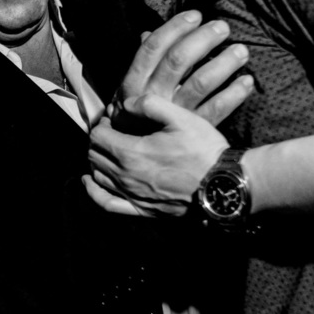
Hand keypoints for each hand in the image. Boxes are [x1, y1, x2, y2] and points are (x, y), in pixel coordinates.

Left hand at [86, 95, 228, 216]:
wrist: (223, 184)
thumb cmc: (204, 149)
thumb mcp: (180, 116)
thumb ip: (148, 104)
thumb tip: (123, 104)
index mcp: (131, 153)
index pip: (97, 135)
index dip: (102, 123)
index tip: (114, 118)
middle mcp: (125, 177)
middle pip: (93, 154)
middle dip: (99, 139)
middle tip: (113, 130)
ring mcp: (132, 195)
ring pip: (97, 175)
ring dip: (98, 159)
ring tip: (109, 149)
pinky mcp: (141, 209)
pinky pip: (106, 203)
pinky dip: (94, 192)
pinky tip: (91, 181)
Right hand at [113, 10, 253, 130]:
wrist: (138, 160)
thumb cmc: (137, 117)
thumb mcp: (132, 92)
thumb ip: (142, 65)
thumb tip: (147, 33)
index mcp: (134, 84)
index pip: (153, 48)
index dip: (175, 28)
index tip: (195, 15)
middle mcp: (153, 98)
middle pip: (178, 60)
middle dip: (203, 39)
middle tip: (223, 27)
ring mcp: (174, 115)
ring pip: (201, 82)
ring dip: (224, 63)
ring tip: (241, 51)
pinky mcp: (194, 130)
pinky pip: (217, 109)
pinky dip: (235, 94)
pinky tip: (247, 81)